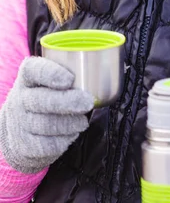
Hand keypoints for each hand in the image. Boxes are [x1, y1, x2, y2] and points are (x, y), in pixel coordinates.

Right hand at [0, 56, 93, 173]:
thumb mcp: (49, 81)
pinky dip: (64, 140)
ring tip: (83, 121)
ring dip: (70, 124)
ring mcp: (19, 123)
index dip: (51, 74)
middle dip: (68, 102)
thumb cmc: (45, 97)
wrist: (18, 130)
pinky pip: (47, 145)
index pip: (34, 70)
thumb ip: (69, 75)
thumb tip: (103, 73)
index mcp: (27, 77)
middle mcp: (20, 98)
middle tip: (88, 102)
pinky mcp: (24, 146)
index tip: (69, 80)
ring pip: (47, 124)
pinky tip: (71, 133)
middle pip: (41, 100)